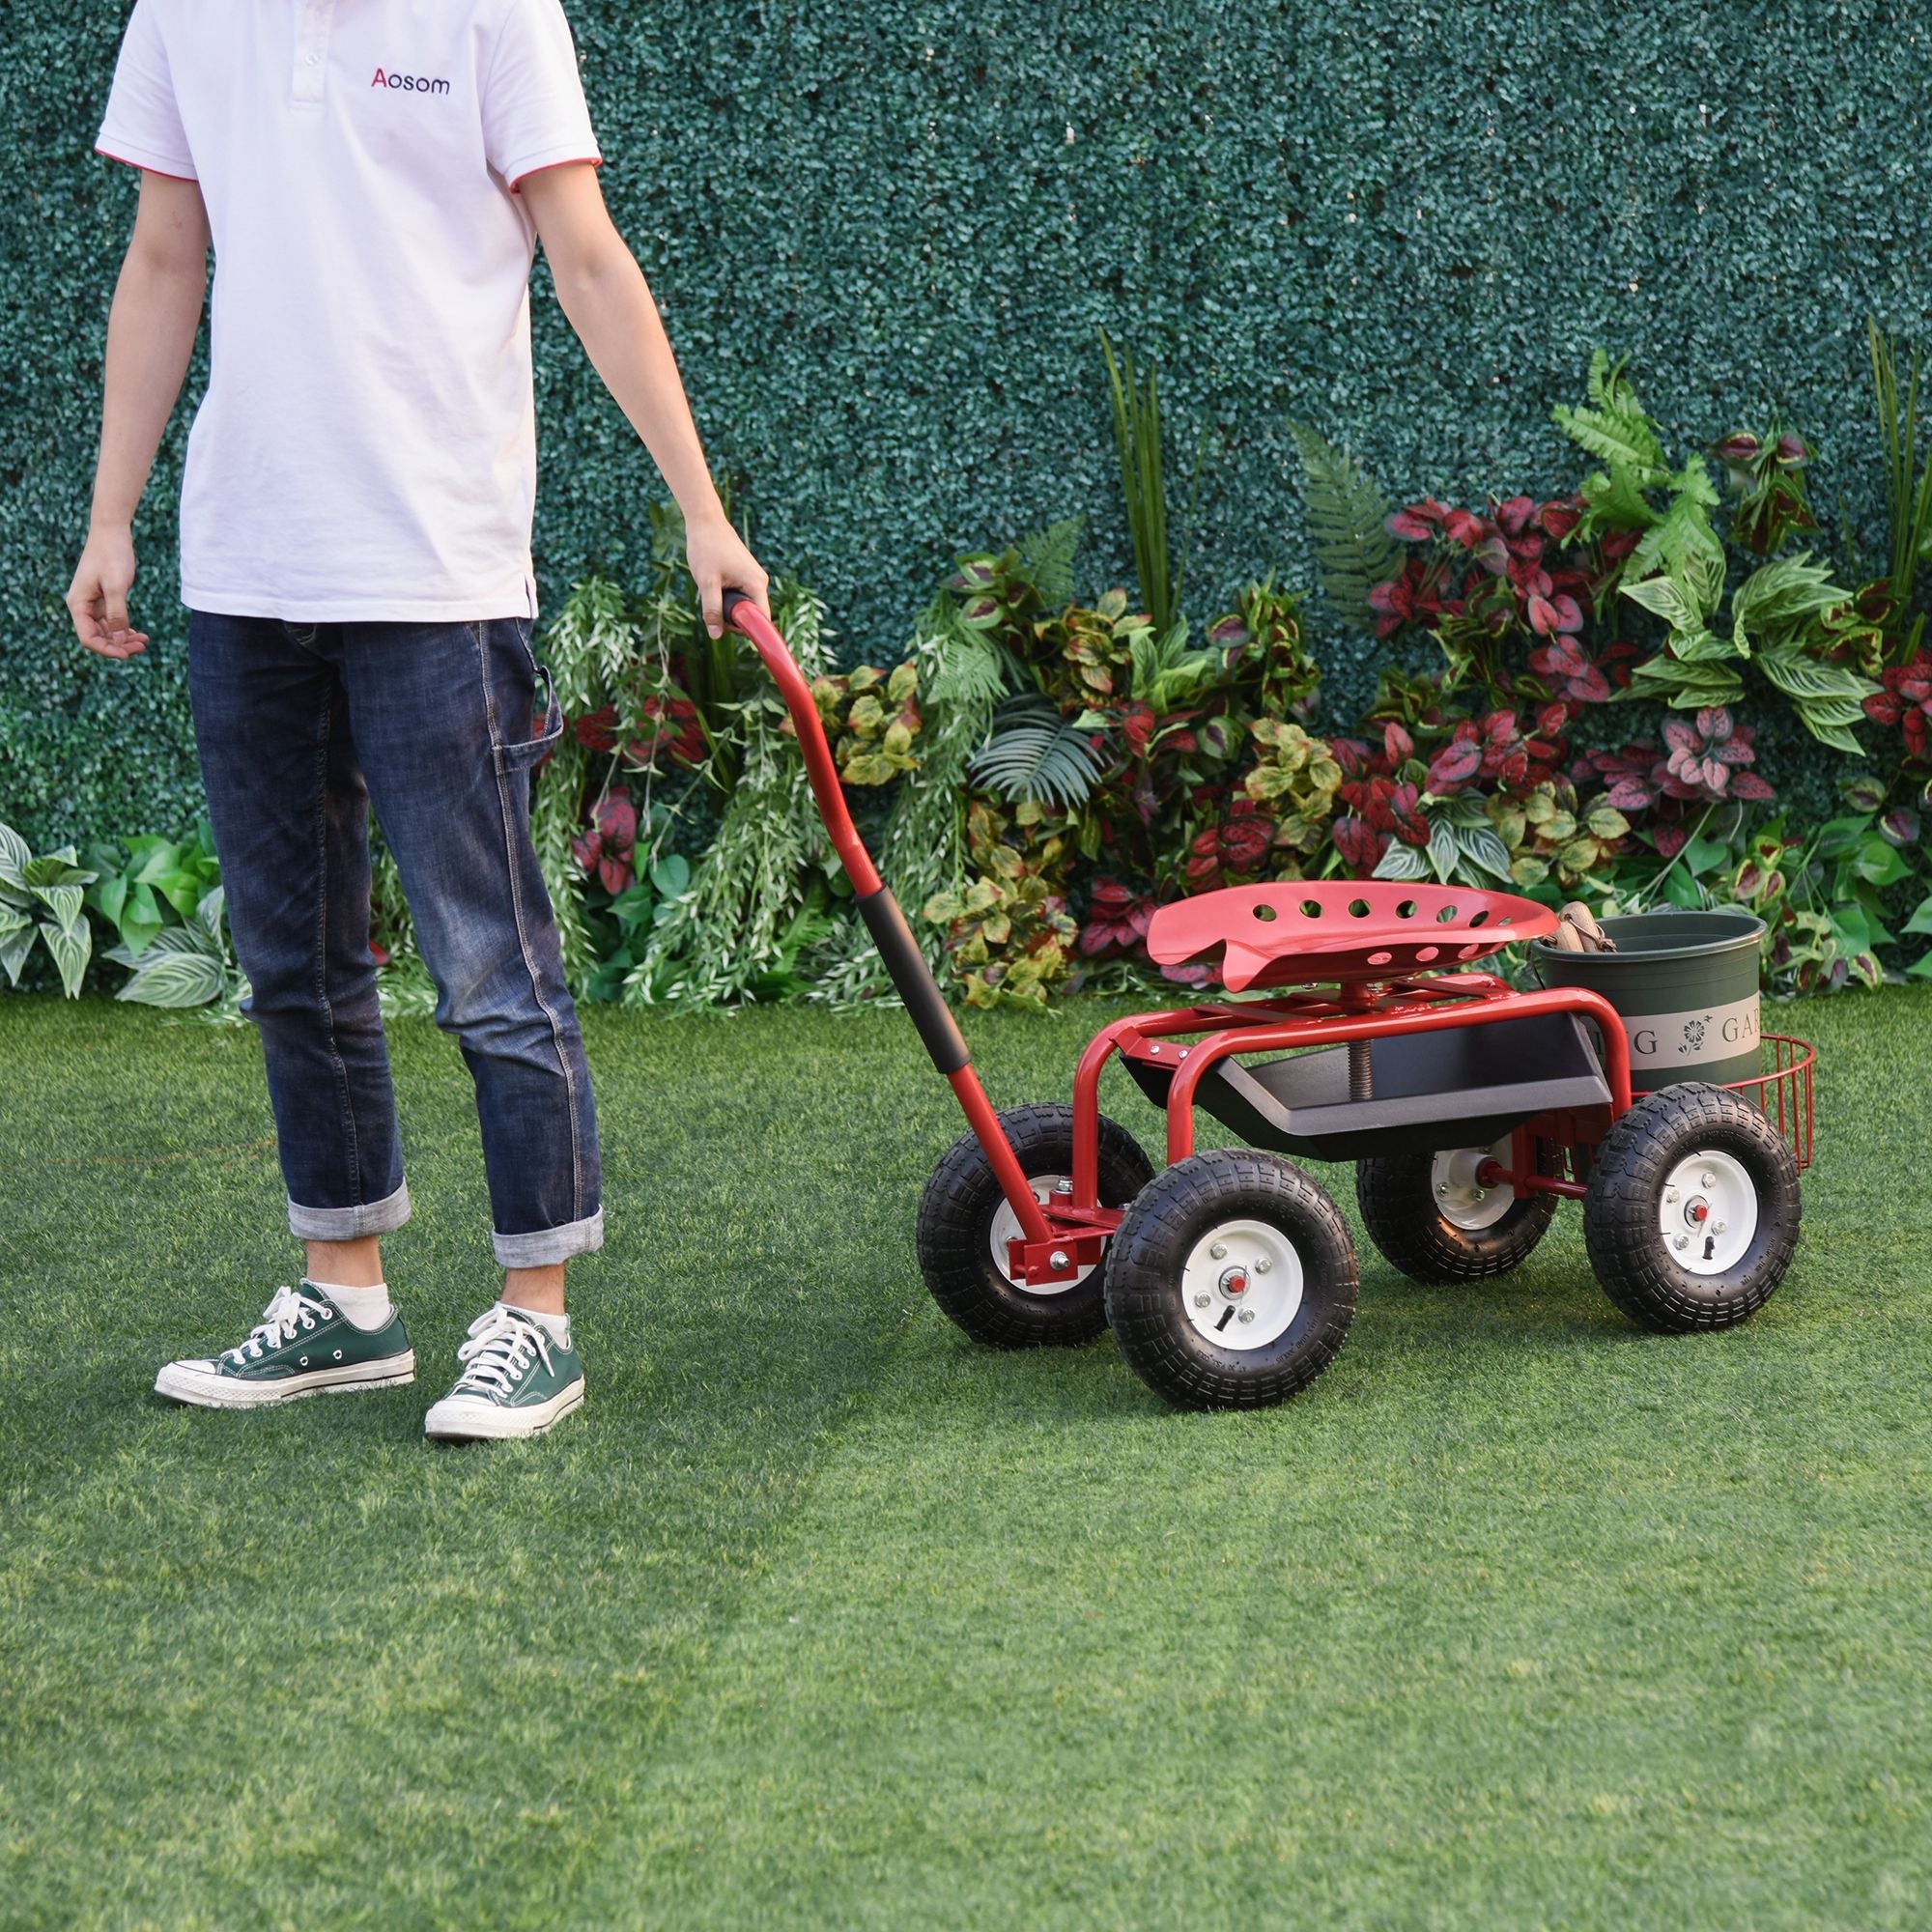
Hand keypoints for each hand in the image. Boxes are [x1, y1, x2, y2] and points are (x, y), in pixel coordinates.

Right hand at [67, 524, 149, 659]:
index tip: (128, 654)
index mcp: (78, 604)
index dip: (107, 649)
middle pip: (98, 636)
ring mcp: (92, 603)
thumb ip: (117, 614)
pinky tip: (139, 634)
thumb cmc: (112, 556)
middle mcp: (82, 606)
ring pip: (106, 630)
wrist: (112, 532)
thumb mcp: (116, 587)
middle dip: (119, 645)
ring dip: (123, 639)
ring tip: (144, 641)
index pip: (88, 638)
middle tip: (142, 647)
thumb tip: (119, 640)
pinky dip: (124, 629)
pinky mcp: (103, 598)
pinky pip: (112, 621)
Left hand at [685, 511, 768, 638]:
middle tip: (711, 605)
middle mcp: (760, 582)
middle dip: (731, 617)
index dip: (746, 630)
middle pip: (751, 614)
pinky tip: (714, 583)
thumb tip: (715, 635)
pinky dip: (726, 596)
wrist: (706, 522)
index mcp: (757, 584)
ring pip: (743, 605)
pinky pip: (740, 596)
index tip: (725, 628)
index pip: (761, 619)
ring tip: (711, 589)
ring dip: (727, 606)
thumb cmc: (707, 548)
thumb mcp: (707, 582)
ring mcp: (754, 578)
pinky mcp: (746, 575)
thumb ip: (712, 610)